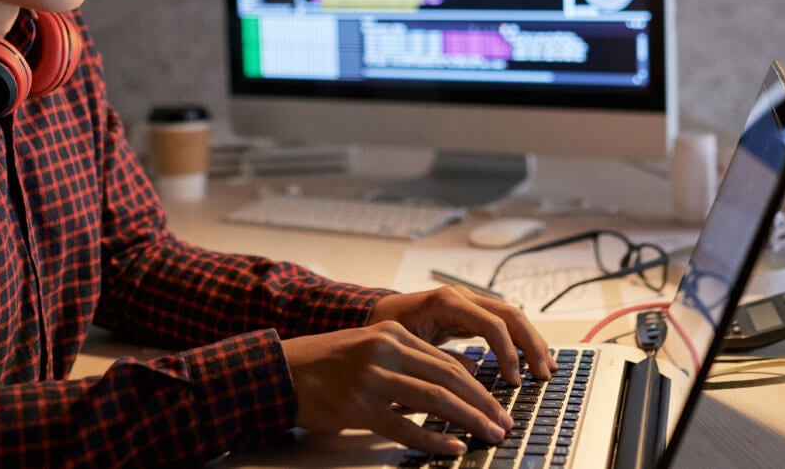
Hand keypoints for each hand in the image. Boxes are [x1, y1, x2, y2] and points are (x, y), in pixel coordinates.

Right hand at [281, 321, 512, 455]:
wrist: (282, 371)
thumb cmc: (328, 364)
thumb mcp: (373, 349)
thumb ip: (413, 358)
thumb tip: (462, 371)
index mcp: (393, 335)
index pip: (448, 362)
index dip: (479, 386)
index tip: (498, 405)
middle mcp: (386, 352)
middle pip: (449, 379)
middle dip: (482, 404)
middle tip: (502, 424)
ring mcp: (372, 379)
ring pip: (435, 400)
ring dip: (469, 420)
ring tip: (490, 435)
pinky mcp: (359, 407)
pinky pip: (405, 427)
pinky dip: (433, 440)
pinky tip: (453, 448)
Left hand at [367, 285, 556, 386]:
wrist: (376, 314)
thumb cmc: (385, 330)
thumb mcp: (407, 347)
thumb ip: (438, 360)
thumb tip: (472, 380)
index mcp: (446, 302)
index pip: (491, 324)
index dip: (507, 354)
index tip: (514, 382)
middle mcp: (462, 297)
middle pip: (510, 315)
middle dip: (531, 346)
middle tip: (543, 375)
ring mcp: (469, 302)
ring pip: (512, 317)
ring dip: (532, 342)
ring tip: (546, 368)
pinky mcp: (471, 312)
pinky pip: (503, 323)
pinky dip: (520, 341)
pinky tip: (531, 359)